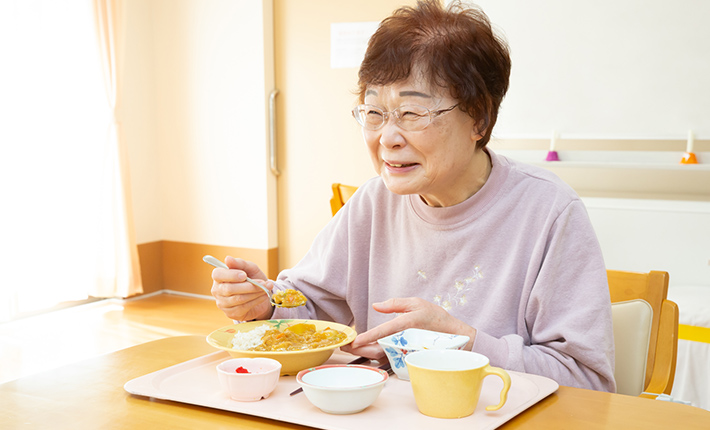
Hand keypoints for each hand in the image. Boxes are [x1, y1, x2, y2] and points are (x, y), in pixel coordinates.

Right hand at [210, 256, 273, 320]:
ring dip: (255, 293)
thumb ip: (240, 263)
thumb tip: (228, 259)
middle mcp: (217, 291)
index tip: (244, 275)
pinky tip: (263, 296)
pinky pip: (244, 307)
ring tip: (267, 288)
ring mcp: (223, 303)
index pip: (218, 275)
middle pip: (229, 289)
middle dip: (249, 286)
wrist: (260, 294)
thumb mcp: (249, 268)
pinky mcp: (231, 313)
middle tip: (263, 283)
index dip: (231, 275)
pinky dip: (256, 301)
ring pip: (238, 299)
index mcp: (219, 277)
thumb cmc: (252, 278)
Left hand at [341, 297, 476, 358]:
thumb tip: (377, 305)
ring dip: (366, 353)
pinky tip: (366, 350)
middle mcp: (408, 340)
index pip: (386, 331)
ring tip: (352, 348)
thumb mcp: (417, 303)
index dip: (370, 336)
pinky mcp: (408, 357)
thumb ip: (396, 303)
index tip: (356, 342)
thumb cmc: (437, 318)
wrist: (457, 336)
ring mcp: (408, 350)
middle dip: (362, 349)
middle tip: (346, 347)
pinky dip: (376, 354)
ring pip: (383, 355)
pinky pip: (390, 357)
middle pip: (380, 349)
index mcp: (409, 324)